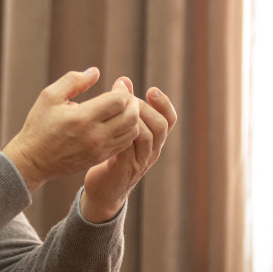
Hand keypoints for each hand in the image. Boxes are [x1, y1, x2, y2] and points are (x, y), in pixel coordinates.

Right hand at [3, 68, 140, 192]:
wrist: (33, 160)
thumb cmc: (39, 125)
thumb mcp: (49, 96)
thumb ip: (73, 80)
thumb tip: (95, 72)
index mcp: (82, 118)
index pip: (118, 101)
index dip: (122, 89)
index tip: (118, 84)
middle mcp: (94, 135)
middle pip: (131, 116)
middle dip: (132, 102)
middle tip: (125, 95)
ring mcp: (99, 149)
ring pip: (132, 131)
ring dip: (132, 117)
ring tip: (123, 108)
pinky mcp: (100, 158)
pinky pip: (125, 144)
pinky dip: (127, 131)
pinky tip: (117, 122)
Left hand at [80, 78, 177, 222]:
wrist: (104, 191)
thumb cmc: (111, 156)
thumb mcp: (121, 131)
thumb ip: (124, 108)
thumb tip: (124, 80)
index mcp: (154, 141)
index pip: (169, 120)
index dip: (164, 104)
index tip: (151, 89)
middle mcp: (151, 151)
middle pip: (161, 126)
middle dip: (145, 108)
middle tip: (128, 99)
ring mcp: (139, 162)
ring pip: (147, 137)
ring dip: (134, 120)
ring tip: (119, 110)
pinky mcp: (123, 170)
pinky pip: (127, 150)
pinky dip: (120, 136)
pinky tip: (108, 126)